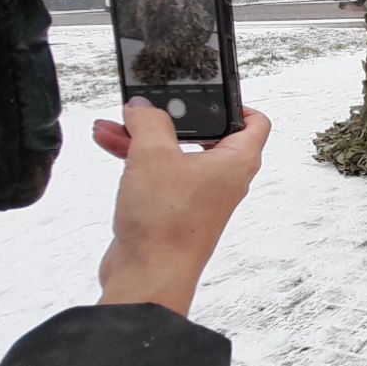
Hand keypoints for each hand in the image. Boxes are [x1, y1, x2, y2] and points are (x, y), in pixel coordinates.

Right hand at [93, 99, 270, 317]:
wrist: (148, 274)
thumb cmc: (166, 223)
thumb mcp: (154, 154)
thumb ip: (149, 120)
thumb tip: (143, 106)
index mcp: (237, 161)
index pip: (255, 121)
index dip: (237, 102)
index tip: (210, 91)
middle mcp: (225, 178)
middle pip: (206, 133)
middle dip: (172, 117)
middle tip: (148, 106)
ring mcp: (201, 196)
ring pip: (177, 153)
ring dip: (145, 136)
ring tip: (113, 124)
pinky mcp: (176, 210)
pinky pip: (161, 174)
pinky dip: (139, 159)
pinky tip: (111, 144)